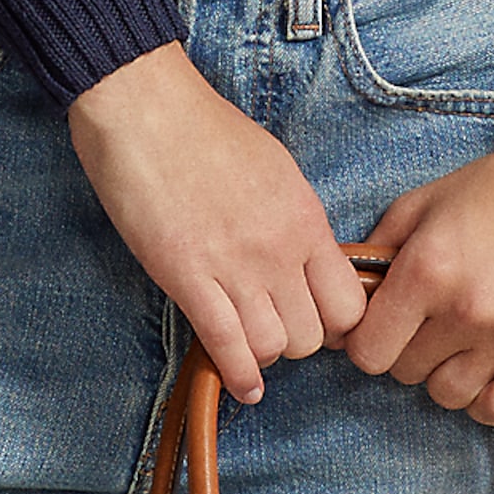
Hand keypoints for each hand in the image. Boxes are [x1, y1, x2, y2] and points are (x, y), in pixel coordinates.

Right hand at [67, 44, 367, 401]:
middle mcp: (279, 248)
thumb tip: (308, 262)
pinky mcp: (187, 276)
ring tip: (251, 344)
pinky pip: (227, 345)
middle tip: (277, 329)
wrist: (145, 107)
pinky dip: (239, 376)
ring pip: (274, 348)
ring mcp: (234, 265)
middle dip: (297, 342)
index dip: (337, 324)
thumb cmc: (205, 131)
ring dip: (264, 355)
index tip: (318, 322)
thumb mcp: (276, 170)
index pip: (348, 302)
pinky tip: (243, 387)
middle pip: (313, 335)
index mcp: (305, 218)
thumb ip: (296, 222)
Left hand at [344, 116, 493, 425]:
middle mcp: (466, 309)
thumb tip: (341, 305)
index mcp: (427, 270)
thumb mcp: (419, 205)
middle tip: (433, 318)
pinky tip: (489, 369)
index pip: (368, 354)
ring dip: (448, 373)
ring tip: (464, 338)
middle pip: (406, 373)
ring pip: (449, 395)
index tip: (386, 325)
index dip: (369, 342)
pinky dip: (489, 399)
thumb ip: (373, 255)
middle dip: (410, 349)